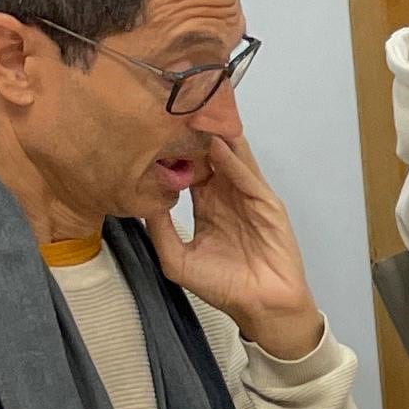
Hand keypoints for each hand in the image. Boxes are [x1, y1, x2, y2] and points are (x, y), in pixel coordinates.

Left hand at [158, 129, 325, 357]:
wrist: (261, 306)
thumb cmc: (223, 286)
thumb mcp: (177, 259)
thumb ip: (159, 229)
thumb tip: (141, 197)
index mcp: (206, 204)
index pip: (188, 166)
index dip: (172, 148)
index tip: (152, 126)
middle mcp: (226, 194)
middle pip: (210, 154)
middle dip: (194, 131)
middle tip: (175, 103)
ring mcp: (248, 196)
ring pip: (231, 158)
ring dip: (217, 135)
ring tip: (199, 108)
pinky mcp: (267, 204)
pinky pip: (248, 177)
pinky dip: (235, 160)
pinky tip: (219, 143)